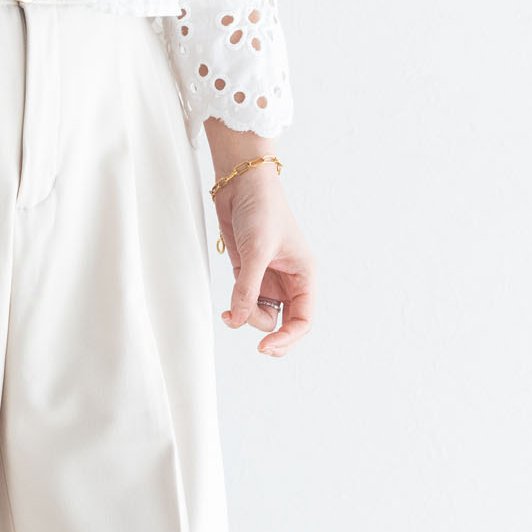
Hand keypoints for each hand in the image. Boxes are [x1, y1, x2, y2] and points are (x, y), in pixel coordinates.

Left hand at [210, 162, 314, 355]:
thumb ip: (247, 288)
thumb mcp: (256, 251)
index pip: (304, 319)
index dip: (289, 338)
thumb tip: (238, 320)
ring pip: (262, 316)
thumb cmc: (262, 209)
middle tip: (256, 347)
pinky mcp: (247, 274)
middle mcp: (289, 280)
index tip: (266, 347)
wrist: (241, 184)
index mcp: (304, 275)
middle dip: (269, 333)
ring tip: (232, 310)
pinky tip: (227, 311)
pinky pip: (245, 303)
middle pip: (285, 323)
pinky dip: (236, 310)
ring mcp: (267, 278)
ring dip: (248, 319)